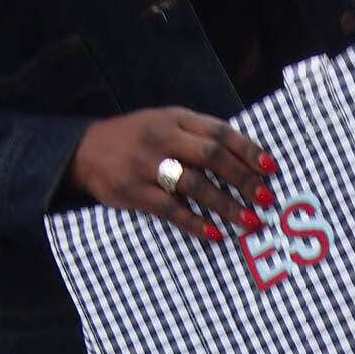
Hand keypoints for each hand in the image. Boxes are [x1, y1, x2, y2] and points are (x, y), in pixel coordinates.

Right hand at [66, 108, 277, 241]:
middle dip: (242, 178)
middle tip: (265, 198)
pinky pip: (170, 210)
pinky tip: (215, 234)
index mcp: (175, 119)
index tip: (271, 168)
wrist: (83, 152)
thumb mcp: (166, 123)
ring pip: (194, 184)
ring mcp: (146, 165)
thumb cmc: (136, 138)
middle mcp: (162, 138)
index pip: (219, 131)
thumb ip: (199, 135)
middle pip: (211, 156)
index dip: (247, 149)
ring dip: (226, 204)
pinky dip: (195, 223)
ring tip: (250, 221)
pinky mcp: (133, 192)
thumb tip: (247, 157)